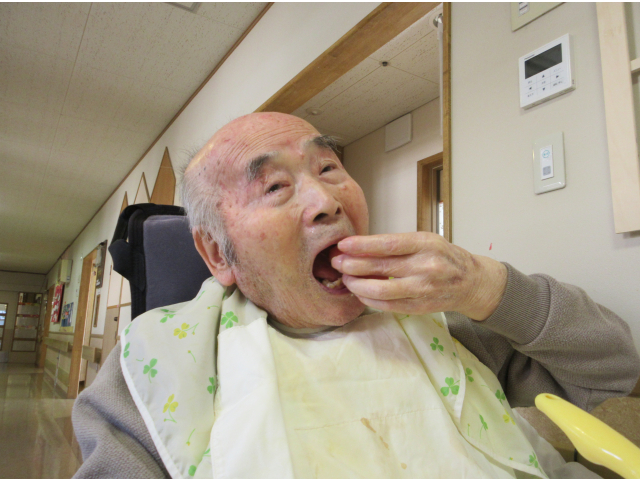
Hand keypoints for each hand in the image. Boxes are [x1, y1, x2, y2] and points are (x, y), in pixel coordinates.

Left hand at [332, 232, 507, 320]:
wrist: (471, 282)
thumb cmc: (443, 256)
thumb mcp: (425, 241)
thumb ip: (397, 244)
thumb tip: (359, 247)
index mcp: (425, 244)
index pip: (388, 244)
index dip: (362, 245)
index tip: (343, 244)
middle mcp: (425, 267)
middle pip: (381, 267)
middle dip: (352, 264)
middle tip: (336, 261)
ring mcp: (422, 289)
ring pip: (381, 290)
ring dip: (357, 284)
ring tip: (345, 278)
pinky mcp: (419, 307)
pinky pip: (387, 305)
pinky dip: (368, 299)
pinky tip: (359, 292)